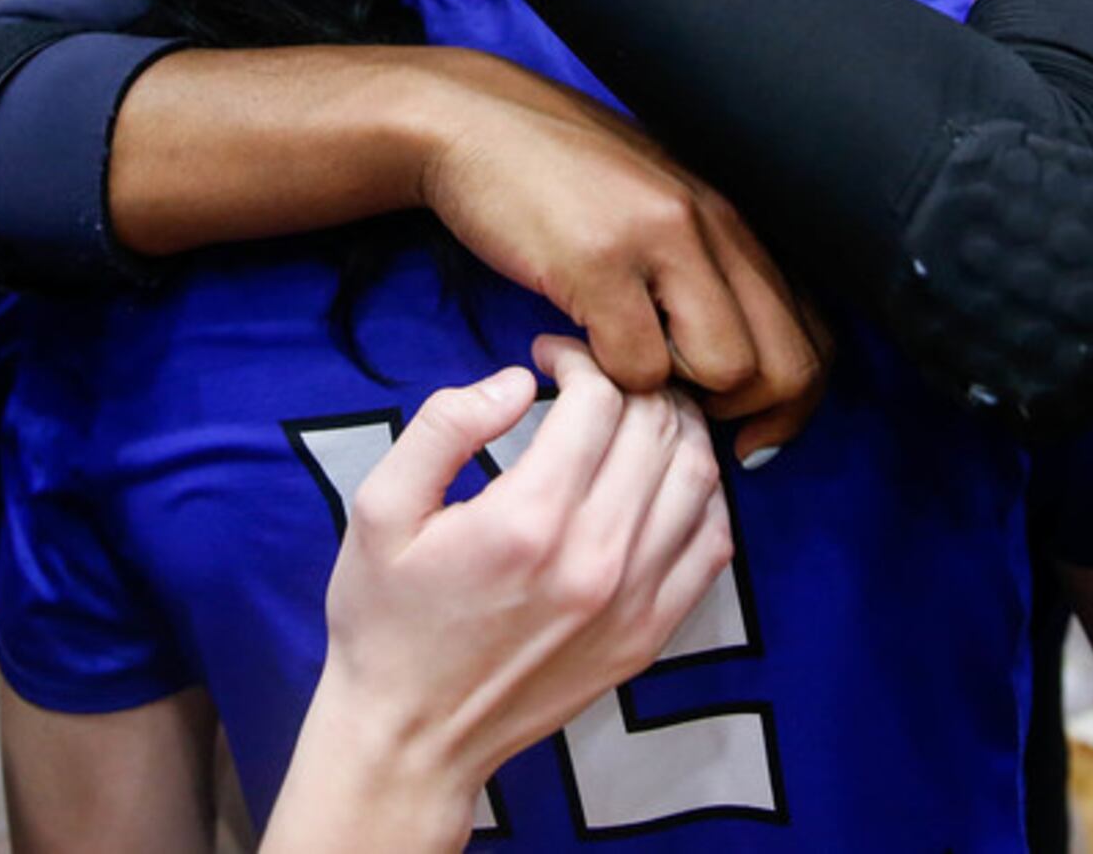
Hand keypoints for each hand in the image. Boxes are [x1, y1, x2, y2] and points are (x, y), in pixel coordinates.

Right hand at [273, 340, 731, 846]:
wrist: (413, 736)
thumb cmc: (387, 618)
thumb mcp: (380, 508)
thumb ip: (444, 426)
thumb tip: (517, 380)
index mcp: (528, 520)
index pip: (598, 401)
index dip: (579, 358)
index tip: (550, 356)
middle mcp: (596, 558)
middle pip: (655, 428)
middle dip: (629, 380)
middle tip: (594, 376)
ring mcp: (634, 601)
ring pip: (696, 476)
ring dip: (673, 426)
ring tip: (636, 412)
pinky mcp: (651, 634)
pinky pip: (712, 543)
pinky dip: (703, 493)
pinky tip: (666, 477)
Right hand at [413, 50, 827, 463]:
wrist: (469, 122)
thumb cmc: (556, 173)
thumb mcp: (654, 204)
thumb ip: (702, 266)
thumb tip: (735, 363)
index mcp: (734, 218)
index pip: (816, 332)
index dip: (796, 403)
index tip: (754, 435)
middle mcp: (714, 222)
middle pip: (788, 363)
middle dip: (751, 417)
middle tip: (695, 425)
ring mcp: (660, 239)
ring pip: (727, 371)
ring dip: (677, 395)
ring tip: (625, 371)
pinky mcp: (599, 261)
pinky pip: (640, 368)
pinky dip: (609, 381)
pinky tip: (572, 347)